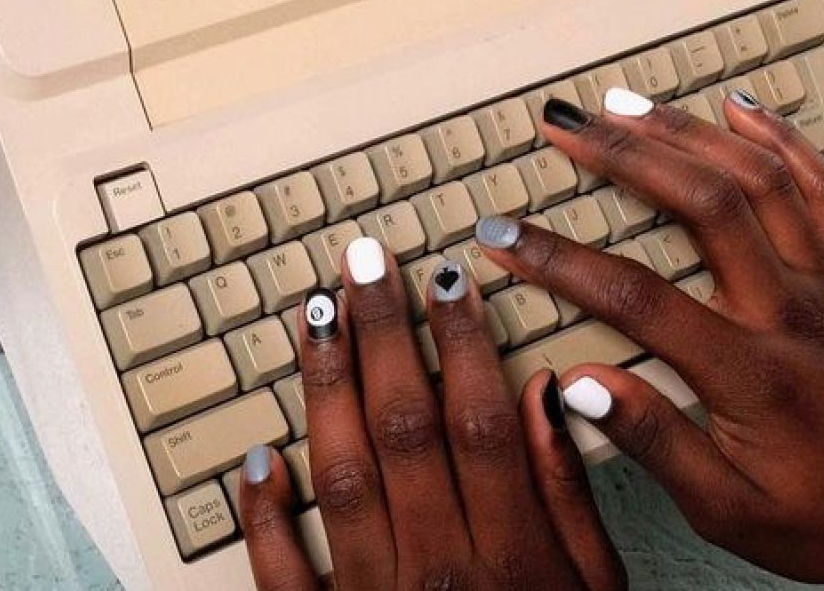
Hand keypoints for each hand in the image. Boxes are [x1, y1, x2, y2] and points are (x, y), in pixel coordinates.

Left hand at [239, 237, 626, 590]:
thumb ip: (568, 497)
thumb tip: (546, 395)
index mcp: (512, 558)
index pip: (481, 421)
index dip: (461, 341)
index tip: (445, 278)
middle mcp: (439, 572)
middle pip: (404, 429)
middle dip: (381, 335)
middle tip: (362, 263)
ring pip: (339, 477)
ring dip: (324, 390)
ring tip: (313, 319)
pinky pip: (280, 576)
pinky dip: (261, 516)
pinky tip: (255, 458)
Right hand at [481, 89, 823, 590]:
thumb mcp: (729, 511)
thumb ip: (655, 441)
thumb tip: (580, 386)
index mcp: (750, 374)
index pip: (636, 297)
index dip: (559, 259)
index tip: (506, 236)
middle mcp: (790, 312)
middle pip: (700, 203)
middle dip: (622, 155)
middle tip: (564, 128)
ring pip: (758, 178)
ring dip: (686, 132)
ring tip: (624, 105)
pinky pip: (823, 186)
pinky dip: (782, 138)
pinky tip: (739, 108)